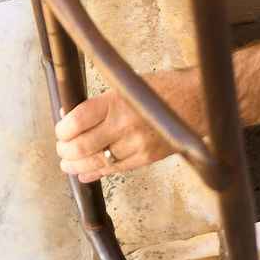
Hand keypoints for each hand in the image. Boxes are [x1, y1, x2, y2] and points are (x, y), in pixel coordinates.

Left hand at [54, 69, 201, 181]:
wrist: (198, 102)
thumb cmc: (165, 89)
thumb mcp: (129, 85)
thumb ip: (101, 103)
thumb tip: (70, 116)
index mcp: (118, 101)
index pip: (77, 120)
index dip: (62, 129)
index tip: (61, 130)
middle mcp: (125, 124)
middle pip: (81, 146)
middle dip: (65, 150)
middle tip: (62, 149)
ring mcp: (136, 144)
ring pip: (95, 162)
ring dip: (76, 165)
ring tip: (68, 163)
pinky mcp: (146, 158)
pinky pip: (114, 171)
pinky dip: (96, 173)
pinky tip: (86, 173)